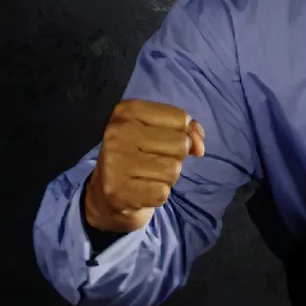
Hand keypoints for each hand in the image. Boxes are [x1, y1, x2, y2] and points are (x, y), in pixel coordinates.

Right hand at [84, 99, 204, 232]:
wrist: (106, 192)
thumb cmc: (140, 156)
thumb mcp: (161, 133)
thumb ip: (188, 131)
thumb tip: (199, 148)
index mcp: (128, 111)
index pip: (181, 119)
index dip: (183, 134)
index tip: (163, 142)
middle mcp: (118, 132)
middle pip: (180, 144)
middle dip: (175, 157)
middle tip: (152, 162)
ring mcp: (115, 161)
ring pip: (173, 170)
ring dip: (167, 178)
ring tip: (146, 176)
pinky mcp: (117, 191)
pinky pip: (162, 193)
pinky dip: (157, 195)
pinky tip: (141, 191)